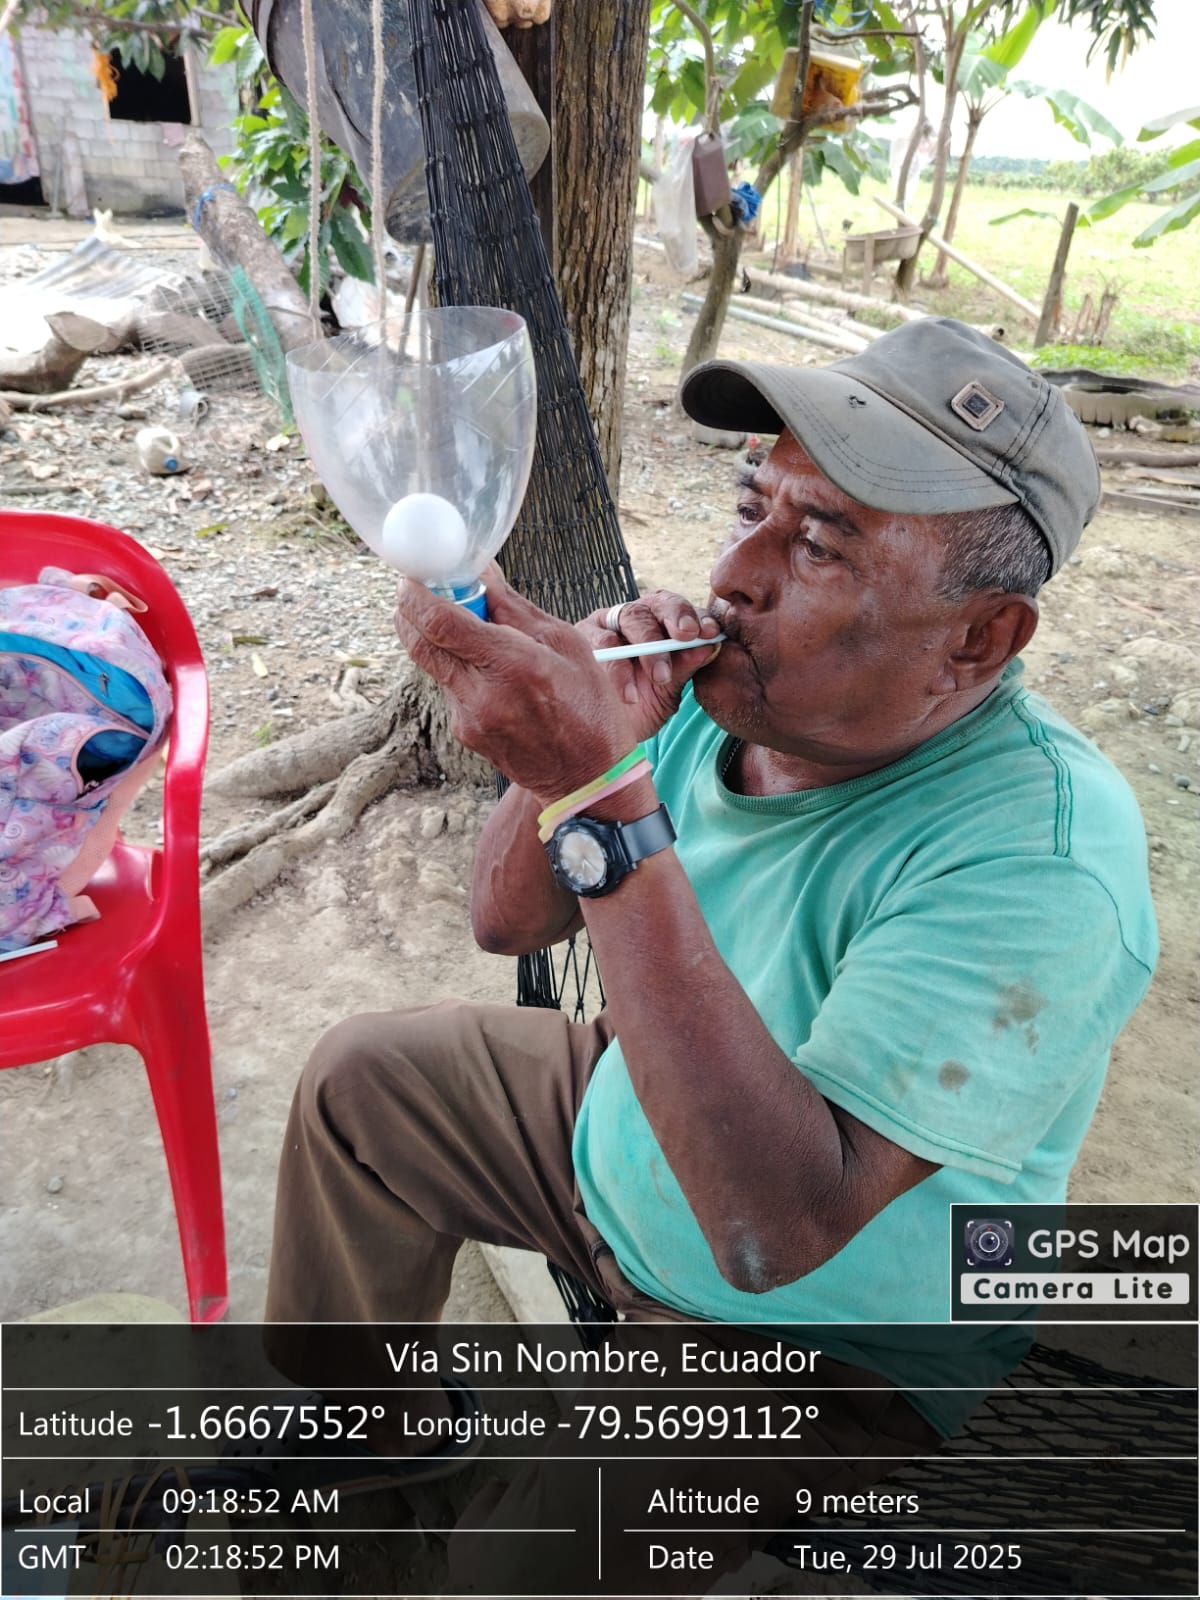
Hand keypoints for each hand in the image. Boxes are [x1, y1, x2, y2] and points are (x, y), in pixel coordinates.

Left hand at [394, 566, 639, 804]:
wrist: (589, 777)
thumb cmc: (590, 707)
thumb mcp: (566, 643)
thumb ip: (514, 607)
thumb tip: (481, 571)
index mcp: (512, 664)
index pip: (439, 621)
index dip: (416, 593)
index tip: (414, 577)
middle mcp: (482, 694)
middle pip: (419, 643)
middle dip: (412, 611)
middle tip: (426, 592)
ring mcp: (468, 718)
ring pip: (433, 665)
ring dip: (441, 641)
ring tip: (477, 635)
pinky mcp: (464, 733)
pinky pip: (450, 688)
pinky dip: (460, 670)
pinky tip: (493, 676)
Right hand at [580, 591, 722, 742]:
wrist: (604, 733)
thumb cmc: (641, 705)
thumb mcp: (668, 690)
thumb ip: (685, 666)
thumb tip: (710, 645)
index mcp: (659, 624)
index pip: (679, 610)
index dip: (696, 616)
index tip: (711, 632)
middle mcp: (633, 617)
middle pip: (654, 604)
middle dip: (675, 617)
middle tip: (688, 636)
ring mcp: (606, 624)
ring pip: (630, 617)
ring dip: (649, 646)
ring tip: (660, 677)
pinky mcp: (581, 636)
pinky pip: (602, 643)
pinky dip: (619, 669)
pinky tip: (629, 695)